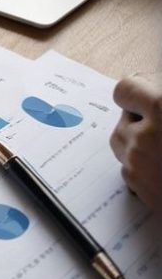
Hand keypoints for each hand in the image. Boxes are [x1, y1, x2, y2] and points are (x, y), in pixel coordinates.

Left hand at [110, 73, 161, 213]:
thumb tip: (156, 102)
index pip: (125, 89)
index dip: (136, 92)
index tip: (147, 96)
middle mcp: (144, 135)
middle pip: (123, 119)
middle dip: (139, 121)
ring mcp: (139, 163)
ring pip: (123, 144)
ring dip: (137, 143)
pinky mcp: (140, 189)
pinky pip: (129, 169)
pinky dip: (142, 167)